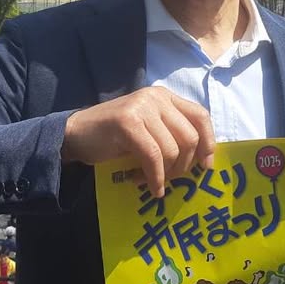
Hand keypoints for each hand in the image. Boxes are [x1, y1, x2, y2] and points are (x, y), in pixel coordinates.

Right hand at [60, 87, 215, 196]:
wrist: (75, 134)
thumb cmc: (114, 137)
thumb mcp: (149, 129)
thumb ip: (172, 135)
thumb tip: (203, 160)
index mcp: (165, 97)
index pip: (201, 116)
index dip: (208, 143)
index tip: (205, 166)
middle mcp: (156, 97)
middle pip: (190, 136)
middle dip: (184, 165)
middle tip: (169, 179)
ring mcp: (141, 108)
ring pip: (172, 149)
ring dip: (166, 173)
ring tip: (152, 181)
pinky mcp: (128, 123)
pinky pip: (153, 156)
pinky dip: (155, 177)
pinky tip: (150, 186)